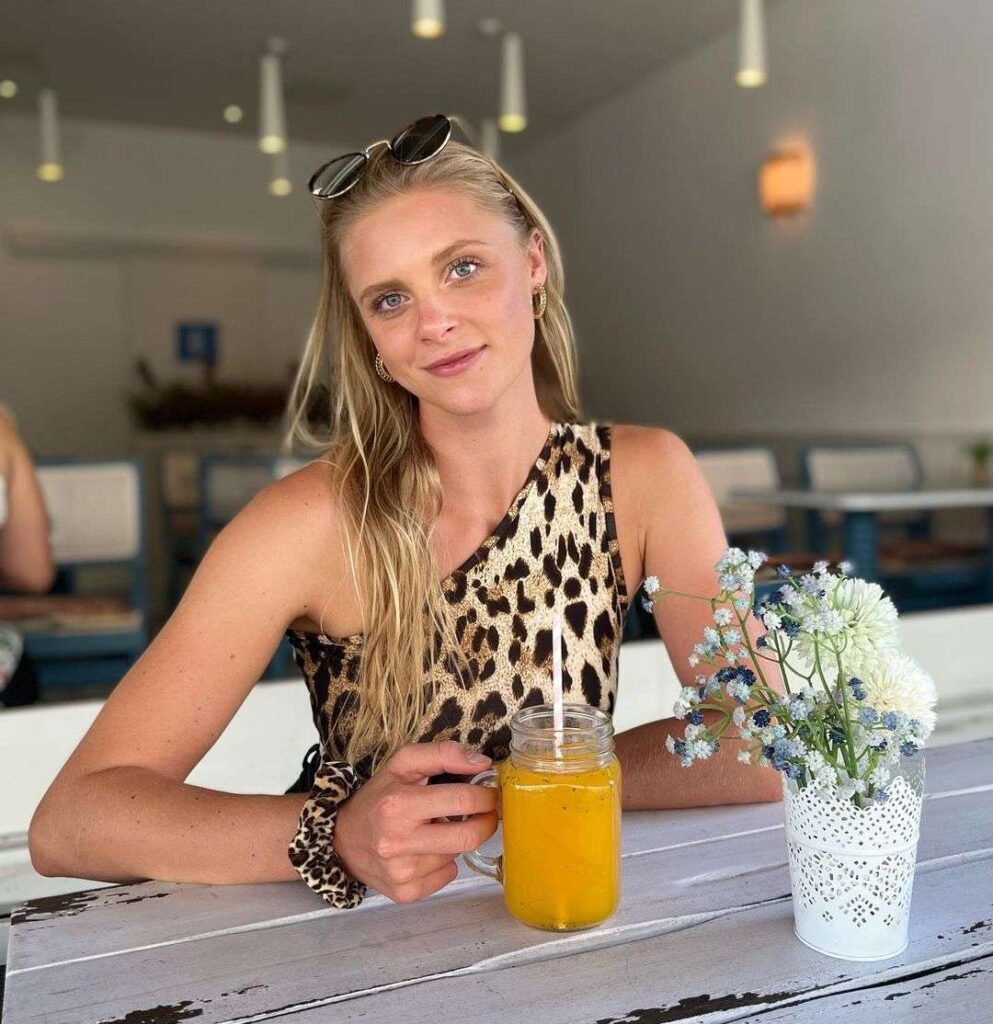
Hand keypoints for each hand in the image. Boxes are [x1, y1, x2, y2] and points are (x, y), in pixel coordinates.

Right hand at [333, 740, 497, 903]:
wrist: (341, 838)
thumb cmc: (378, 796)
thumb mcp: (403, 763)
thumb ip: (443, 753)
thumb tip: (482, 763)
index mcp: (399, 805)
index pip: (462, 801)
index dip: (486, 796)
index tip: (490, 793)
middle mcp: (398, 842)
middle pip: (467, 836)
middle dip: (485, 822)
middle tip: (485, 813)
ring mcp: (401, 872)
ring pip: (457, 855)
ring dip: (457, 840)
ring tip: (438, 829)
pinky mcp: (404, 893)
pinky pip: (447, 876)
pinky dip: (445, 862)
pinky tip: (428, 850)